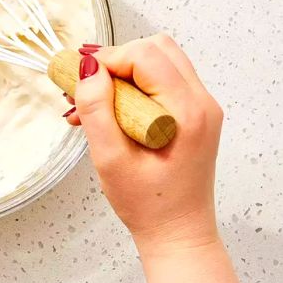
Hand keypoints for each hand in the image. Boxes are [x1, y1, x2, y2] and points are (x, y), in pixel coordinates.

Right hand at [65, 35, 254, 282]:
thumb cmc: (147, 204)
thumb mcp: (110, 159)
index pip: (145, 55)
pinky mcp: (191, 113)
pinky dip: (131, 86)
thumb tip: (87, 68)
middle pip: (156, 48)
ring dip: (122, 72)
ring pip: (158, 60)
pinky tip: (107, 111)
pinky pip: (160, 81)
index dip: (108, 60)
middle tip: (87, 89)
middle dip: (115, 61)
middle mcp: (201, 102)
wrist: (176, 233)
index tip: (81, 82)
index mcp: (187, 112)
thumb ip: (97, 110)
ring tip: (93, 102)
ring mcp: (199, 107)